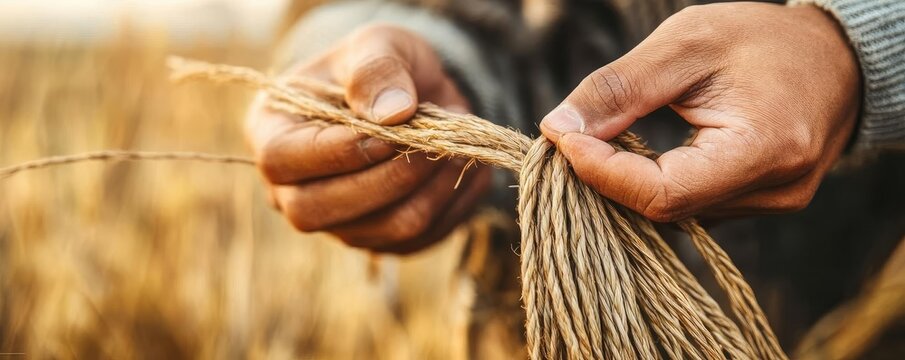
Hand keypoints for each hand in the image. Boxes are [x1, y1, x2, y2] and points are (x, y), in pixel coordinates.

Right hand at [246, 24, 489, 252]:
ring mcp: (335, 222)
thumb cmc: (382, 66)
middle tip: (438, 144)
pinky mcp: (379, 239)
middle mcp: (290, 189)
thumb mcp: (378, 45)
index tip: (395, 130)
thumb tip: (393, 113)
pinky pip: (416, 240)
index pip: (284, 160)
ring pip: (381, 230)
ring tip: (461, 151)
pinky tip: (466, 171)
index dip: (341, 151)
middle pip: (320, 211)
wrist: (413, 96)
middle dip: (390, 179)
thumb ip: (378, 69)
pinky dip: (450, 207)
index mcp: (270, 133)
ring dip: (431, 192)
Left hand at [540, 3, 860, 221]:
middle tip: (567, 138)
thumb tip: (557, 127)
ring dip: (626, 184)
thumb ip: (621, 88)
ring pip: (673, 214)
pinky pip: (691, 207)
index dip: (602, 172)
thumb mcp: (687, 43)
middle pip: (663, 209)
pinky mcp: (760, 204)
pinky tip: (634, 157)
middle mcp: (773, 192)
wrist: (832, 55)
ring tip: (598, 142)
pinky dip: (653, 185)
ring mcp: (770, 204)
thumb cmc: (762, 39)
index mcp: (763, 150)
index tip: (560, 137)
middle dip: (605, 178)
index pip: (662, 193)